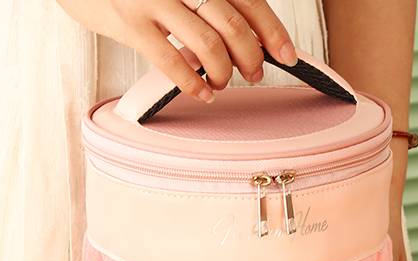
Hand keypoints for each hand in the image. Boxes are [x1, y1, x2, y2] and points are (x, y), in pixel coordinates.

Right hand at [55, 0, 296, 101]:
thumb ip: (211, 3)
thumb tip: (251, 39)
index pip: (250, 2)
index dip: (273, 33)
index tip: (288, 57)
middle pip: (235, 29)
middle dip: (251, 60)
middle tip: (251, 74)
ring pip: (209, 47)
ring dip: (223, 75)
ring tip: (220, 83)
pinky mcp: (129, 22)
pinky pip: (173, 63)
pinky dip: (194, 85)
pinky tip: (202, 94)